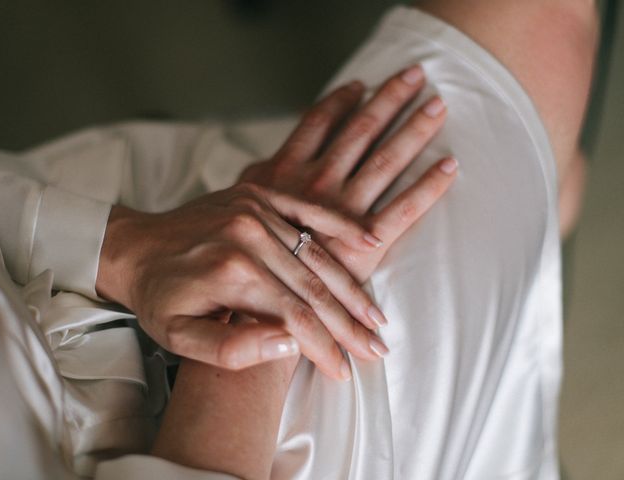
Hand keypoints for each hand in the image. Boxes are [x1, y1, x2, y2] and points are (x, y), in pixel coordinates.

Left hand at [96, 183, 388, 380]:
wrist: (134, 246)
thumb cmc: (158, 297)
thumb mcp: (179, 338)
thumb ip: (231, 349)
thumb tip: (289, 344)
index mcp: (232, 273)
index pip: (296, 316)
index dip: (325, 346)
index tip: (347, 370)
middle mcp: (249, 236)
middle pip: (314, 287)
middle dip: (349, 323)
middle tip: (377, 347)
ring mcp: (255, 210)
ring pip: (317, 254)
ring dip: (351, 286)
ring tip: (376, 316)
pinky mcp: (258, 195)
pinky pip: (308, 210)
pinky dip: (341, 226)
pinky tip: (370, 239)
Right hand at [240, 65, 456, 282]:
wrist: (257, 307)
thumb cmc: (247, 259)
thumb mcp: (243, 212)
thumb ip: (260, 186)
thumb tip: (265, 165)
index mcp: (284, 172)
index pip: (318, 122)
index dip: (342, 100)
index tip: (362, 84)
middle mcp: (315, 183)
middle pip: (360, 130)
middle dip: (390, 99)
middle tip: (416, 75)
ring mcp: (342, 211)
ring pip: (386, 159)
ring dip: (414, 129)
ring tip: (438, 107)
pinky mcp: (364, 243)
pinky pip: (405, 208)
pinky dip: (429, 185)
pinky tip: (450, 166)